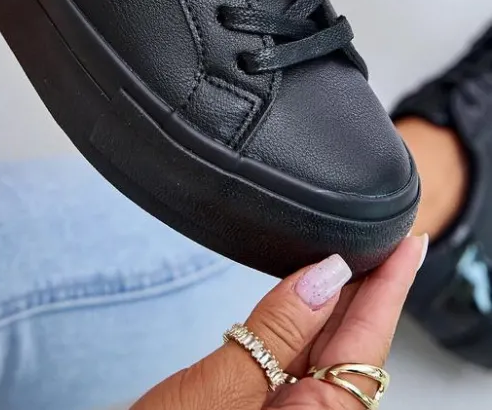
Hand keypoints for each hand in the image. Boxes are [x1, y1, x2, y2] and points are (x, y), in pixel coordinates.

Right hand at [134, 233, 426, 409]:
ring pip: (329, 359)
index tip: (406, 244)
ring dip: (341, 307)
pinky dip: (310, 331)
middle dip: (370, 291)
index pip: (368, 345)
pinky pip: (302, 370)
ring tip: (355, 257)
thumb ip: (275, 333)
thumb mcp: (218, 390)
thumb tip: (322, 274)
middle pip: (356, 350)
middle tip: (384, 236)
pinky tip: (312, 303)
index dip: (389, 289)